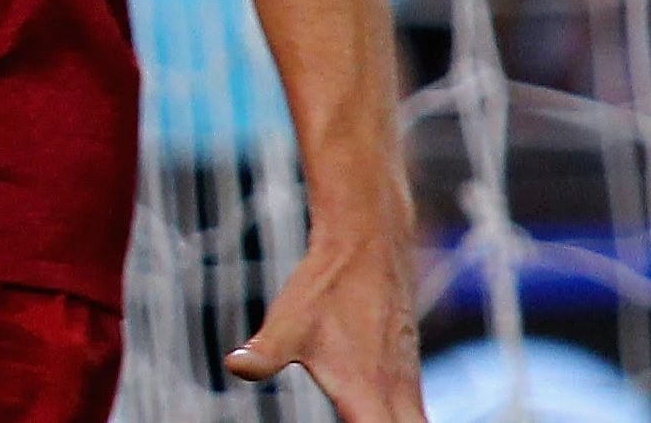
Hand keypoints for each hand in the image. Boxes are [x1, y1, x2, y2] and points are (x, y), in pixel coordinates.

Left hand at [225, 234, 423, 421]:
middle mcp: (397, 397)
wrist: (367, 246)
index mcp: (369, 397)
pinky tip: (391, 418)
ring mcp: (406, 385)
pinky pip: (416, 416)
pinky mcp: (406, 374)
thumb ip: (265, 352)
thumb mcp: (287, 323)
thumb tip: (234, 366)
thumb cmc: (324, 288)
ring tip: (376, 422)